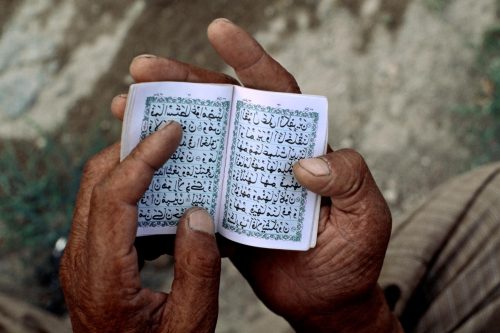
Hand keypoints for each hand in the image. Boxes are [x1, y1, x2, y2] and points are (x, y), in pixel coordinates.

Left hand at [59, 122, 220, 332]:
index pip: (114, 196)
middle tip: (167, 131)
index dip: (143, 156)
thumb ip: (197, 268)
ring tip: (166, 153)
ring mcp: (83, 257)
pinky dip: (131, 189)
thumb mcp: (191, 321)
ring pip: (97, 191)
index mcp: (104, 275)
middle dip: (131, 148)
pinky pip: (105, 209)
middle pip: (96, 182)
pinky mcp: (92, 257)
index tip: (170, 131)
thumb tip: (197, 214)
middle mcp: (83, 259)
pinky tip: (162, 193)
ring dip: (130, 165)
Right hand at [111, 18, 401, 331]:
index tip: (219, 31)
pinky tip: (134, 160)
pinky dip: (164, 172)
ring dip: (163, 122)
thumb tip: (304, 163)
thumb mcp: (366, 216)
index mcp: (303, 145)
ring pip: (201, 141)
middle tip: (142, 69)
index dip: (249, 59)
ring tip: (125, 107)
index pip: (276, 92)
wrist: (326, 301)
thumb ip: (350, 180)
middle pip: (225, 107)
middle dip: (185, 82)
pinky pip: (192, 185)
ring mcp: (242, 181)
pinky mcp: (224, 210)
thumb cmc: (353, 258)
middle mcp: (267, 155)